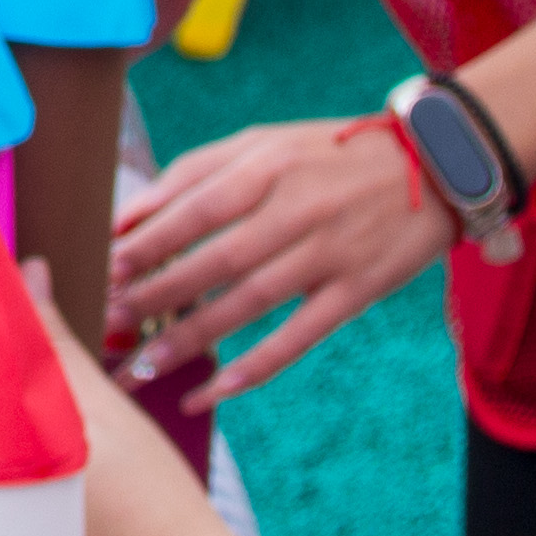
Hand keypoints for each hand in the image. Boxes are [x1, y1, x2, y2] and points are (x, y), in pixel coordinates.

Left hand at [108, 116, 452, 408]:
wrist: (432, 166)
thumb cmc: (328, 154)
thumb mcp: (263, 143)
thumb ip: (195, 172)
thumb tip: (128, 213)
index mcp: (268, 165)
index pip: (194, 207)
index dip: (146, 241)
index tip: (103, 267)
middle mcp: (297, 209)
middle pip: (215, 259)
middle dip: (156, 294)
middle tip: (108, 321)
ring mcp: (329, 254)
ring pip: (249, 304)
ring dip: (191, 338)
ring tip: (142, 365)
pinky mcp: (356, 291)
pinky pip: (298, 338)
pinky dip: (254, 369)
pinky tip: (213, 392)